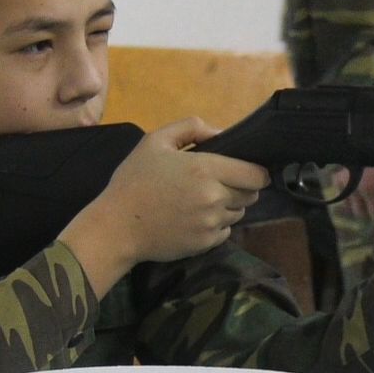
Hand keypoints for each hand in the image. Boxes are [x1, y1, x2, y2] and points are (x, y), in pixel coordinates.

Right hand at [60, 117, 270, 294]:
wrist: (117, 226)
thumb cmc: (134, 180)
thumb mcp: (155, 141)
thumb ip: (191, 128)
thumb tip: (221, 133)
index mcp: (206, 170)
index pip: (256, 175)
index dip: (256, 172)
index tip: (248, 170)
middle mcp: (215, 198)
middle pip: (251, 194)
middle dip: (242, 187)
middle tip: (220, 183)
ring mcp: (211, 223)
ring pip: (238, 213)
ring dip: (229, 206)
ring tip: (204, 201)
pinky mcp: (206, 244)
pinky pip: (226, 231)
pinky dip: (217, 224)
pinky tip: (196, 218)